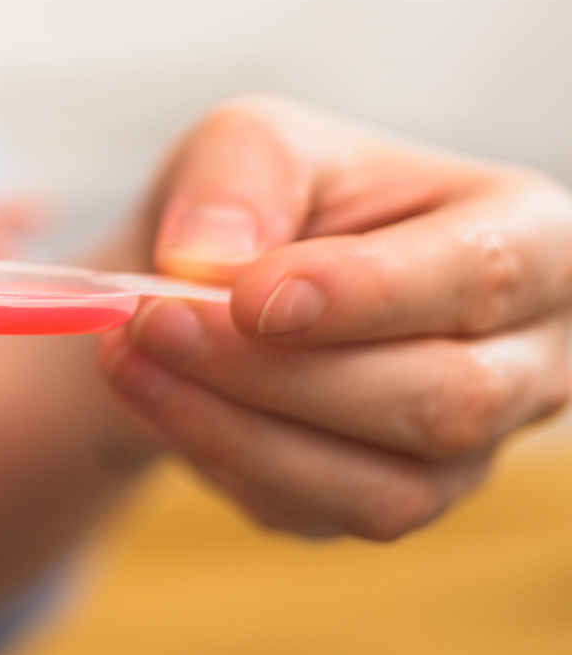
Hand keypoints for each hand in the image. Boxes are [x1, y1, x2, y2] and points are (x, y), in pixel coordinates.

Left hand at [97, 96, 571, 538]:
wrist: (216, 282)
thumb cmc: (268, 198)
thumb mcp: (252, 140)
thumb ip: (241, 176)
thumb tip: (208, 263)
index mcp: (528, 236)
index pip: (476, 277)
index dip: (362, 295)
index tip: (248, 295)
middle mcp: (529, 356)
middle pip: (440, 399)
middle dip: (278, 371)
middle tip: (150, 322)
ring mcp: (471, 449)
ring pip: (381, 487)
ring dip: (235, 429)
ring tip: (125, 358)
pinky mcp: (391, 502)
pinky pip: (314, 514)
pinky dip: (221, 458)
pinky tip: (157, 396)